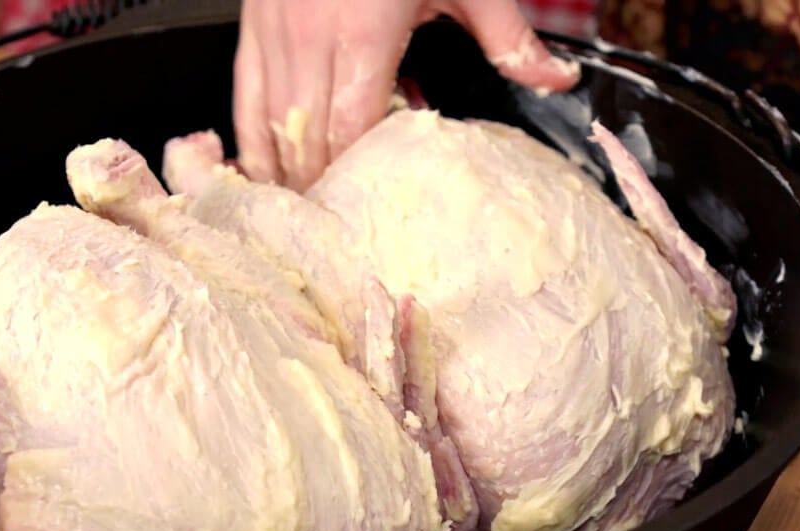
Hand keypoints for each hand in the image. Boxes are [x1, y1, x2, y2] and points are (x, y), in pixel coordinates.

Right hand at [233, 0, 581, 191]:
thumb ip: (508, 35)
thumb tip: (557, 81)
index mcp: (362, 35)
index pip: (350, 130)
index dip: (354, 178)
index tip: (369, 215)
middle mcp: (308, 41)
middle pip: (306, 139)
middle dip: (321, 190)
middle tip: (339, 233)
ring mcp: (272, 35)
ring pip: (266, 126)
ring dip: (284, 174)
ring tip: (301, 217)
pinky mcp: (251, 28)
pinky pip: (242, 96)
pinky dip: (249, 139)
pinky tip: (259, 170)